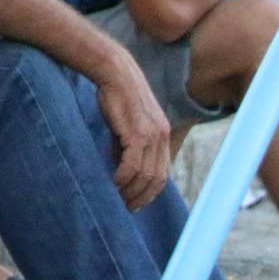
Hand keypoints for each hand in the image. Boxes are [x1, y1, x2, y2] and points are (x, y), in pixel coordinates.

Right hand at [94, 49, 170, 210]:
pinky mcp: (138, 133)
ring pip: (145, 175)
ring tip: (119, 198)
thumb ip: (131, 145)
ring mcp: (152, 136)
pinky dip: (124, 177)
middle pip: (157, 179)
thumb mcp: (129, 124)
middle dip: (142, 197)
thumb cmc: (117, 96)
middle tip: (127, 207)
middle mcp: (162, 138)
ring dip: (132, 190)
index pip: (163, 173)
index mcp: (163, 137)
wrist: (115, 71)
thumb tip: (124, 168)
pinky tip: (115, 182)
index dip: (151, 191)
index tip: (138, 203)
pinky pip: (133, 164)